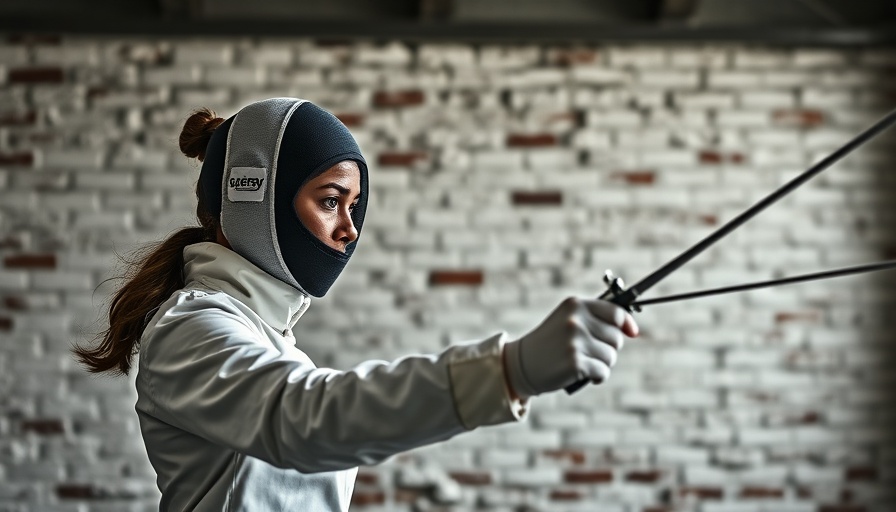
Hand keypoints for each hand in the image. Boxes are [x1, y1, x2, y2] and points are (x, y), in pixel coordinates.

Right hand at [502, 298, 637, 398]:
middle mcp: (576, 320)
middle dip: (607, 348)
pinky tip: (582, 375)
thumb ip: (594, 320)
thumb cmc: (549, 343)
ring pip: (611, 357)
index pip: (615, 312)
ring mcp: (575, 341)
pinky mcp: (575, 362)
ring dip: (601, 364)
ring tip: (582, 363)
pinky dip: (596, 377)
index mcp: (575, 305)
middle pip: (616, 338)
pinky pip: (603, 372)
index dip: (626, 324)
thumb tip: (631, 330)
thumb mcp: (567, 321)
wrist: (521, 364)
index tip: (631, 332)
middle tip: (588, 352)